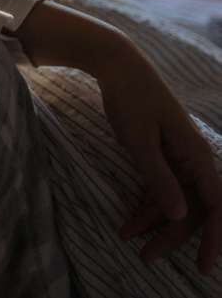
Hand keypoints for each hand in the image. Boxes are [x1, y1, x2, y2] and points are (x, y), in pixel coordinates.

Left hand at [95, 42, 221, 274]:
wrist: (116, 64)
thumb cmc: (129, 98)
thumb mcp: (139, 141)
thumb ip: (160, 178)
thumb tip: (182, 215)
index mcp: (196, 156)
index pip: (216, 205)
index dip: (214, 237)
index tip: (204, 264)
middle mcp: (193, 158)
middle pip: (193, 207)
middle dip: (172, 236)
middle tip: (147, 259)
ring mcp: (177, 156)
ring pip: (174, 200)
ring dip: (154, 222)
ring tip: (128, 240)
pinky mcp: (161, 153)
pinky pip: (160, 186)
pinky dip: (145, 204)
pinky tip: (127, 221)